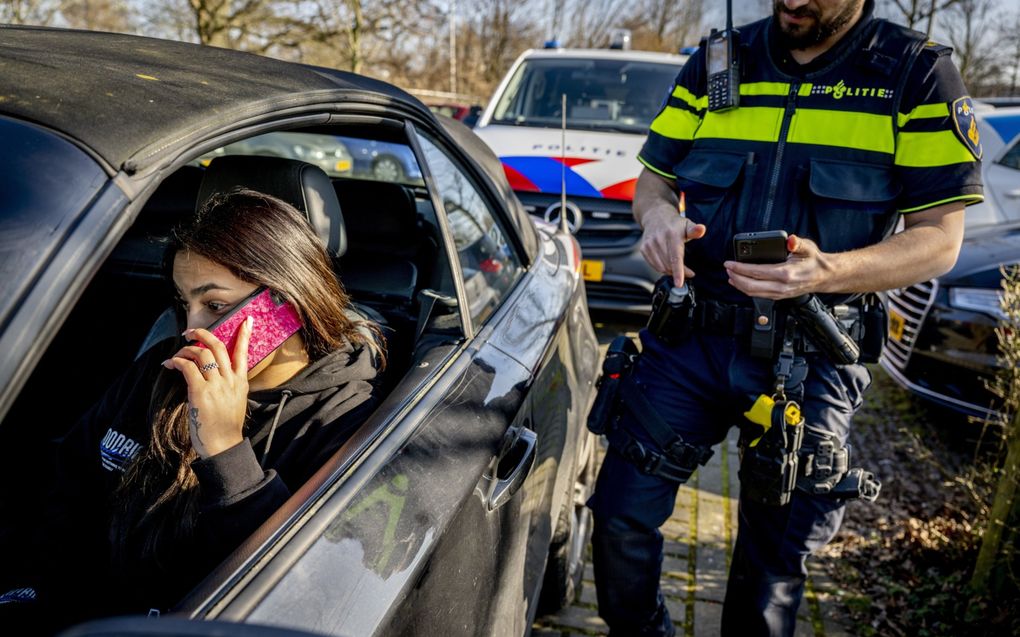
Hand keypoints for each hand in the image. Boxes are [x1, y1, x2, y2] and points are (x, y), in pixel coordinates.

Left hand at [162, 317, 252, 458]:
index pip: (243, 353)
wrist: (223, 445)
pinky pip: (188, 367)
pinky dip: (177, 361)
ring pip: (201, 353)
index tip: (247, 320)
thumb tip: (214, 375)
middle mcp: (230, 380)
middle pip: (218, 346)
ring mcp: (216, 385)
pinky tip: (170, 364)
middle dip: (203, 334)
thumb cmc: (225, 428)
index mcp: (240, 382)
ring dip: (185, 350)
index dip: (244, 334)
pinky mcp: (201, 392)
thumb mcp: (235, 402)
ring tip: (176, 355)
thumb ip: (228, 386)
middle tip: (190, 332)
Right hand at [639, 206, 706, 286]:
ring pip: (661, 267)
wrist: (656, 217)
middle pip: (669, 265)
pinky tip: (668, 263)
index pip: (675, 257)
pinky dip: (662, 268)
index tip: (679, 283)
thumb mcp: (687, 224)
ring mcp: (649, 244)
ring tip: (678, 267)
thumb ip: (695, 230)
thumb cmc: (674, 223)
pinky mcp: (644, 249)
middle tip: (689, 272)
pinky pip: (654, 265)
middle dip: (680, 272)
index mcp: (672, 235)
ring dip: (671, 271)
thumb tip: (701, 229)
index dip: (678, 272)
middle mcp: (659, 239)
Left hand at [723, 234, 831, 299]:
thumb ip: (797, 243)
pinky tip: (741, 283)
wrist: (825, 276)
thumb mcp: (807, 248)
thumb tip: (790, 240)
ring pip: (753, 293)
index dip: (740, 268)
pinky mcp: (779, 296)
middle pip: (751, 286)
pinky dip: (747, 290)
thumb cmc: (815, 261)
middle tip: (728, 268)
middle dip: (736, 277)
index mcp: (786, 273)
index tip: (730, 263)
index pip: (756, 272)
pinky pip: (758, 295)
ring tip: (731, 275)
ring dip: (739, 285)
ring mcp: (780, 293)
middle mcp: (781, 286)